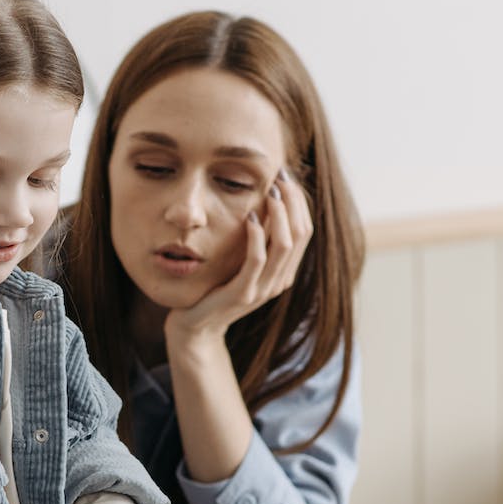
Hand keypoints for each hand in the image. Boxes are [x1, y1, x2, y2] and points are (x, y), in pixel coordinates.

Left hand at [166, 168, 312, 342]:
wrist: (197, 326)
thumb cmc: (216, 288)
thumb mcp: (241, 261)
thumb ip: (257, 240)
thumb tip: (263, 201)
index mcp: (284, 272)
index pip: (305, 231)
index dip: (299, 202)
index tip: (285, 177)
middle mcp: (280, 281)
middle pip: (301, 234)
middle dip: (293, 201)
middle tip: (280, 177)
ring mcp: (263, 289)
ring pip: (285, 245)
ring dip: (279, 213)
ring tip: (269, 191)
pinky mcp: (243, 293)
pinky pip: (257, 260)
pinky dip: (257, 236)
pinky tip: (251, 216)